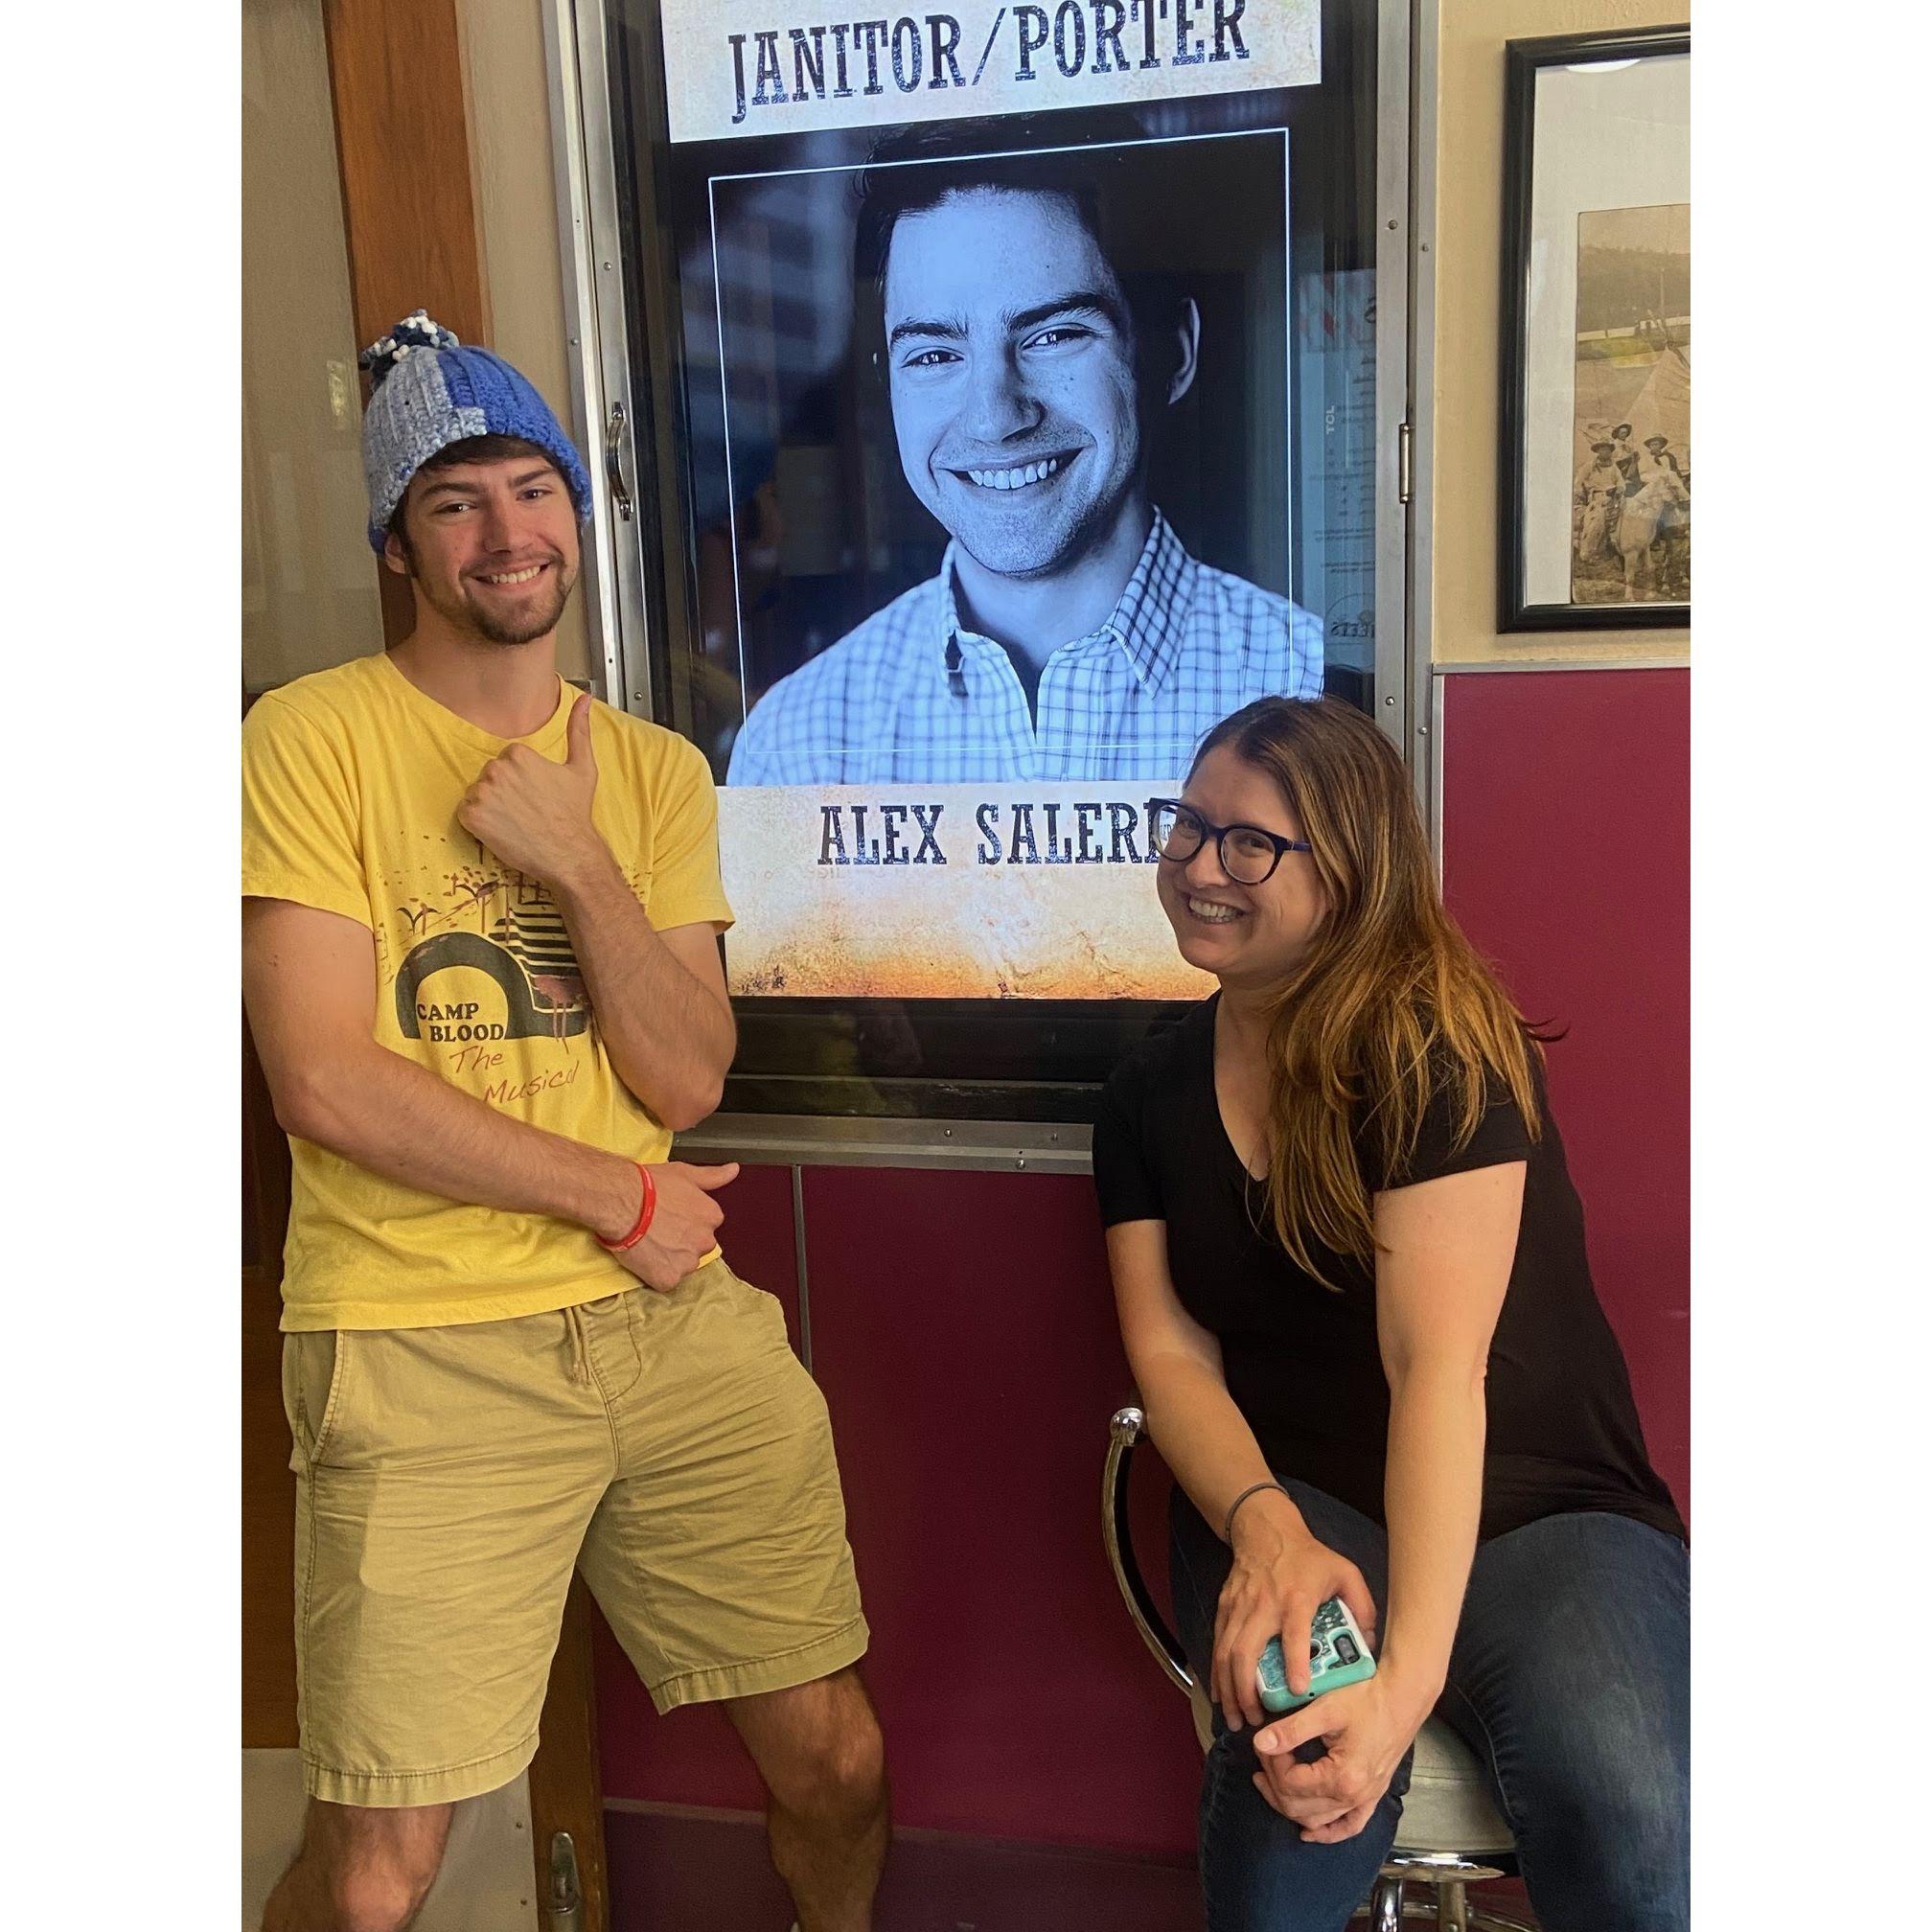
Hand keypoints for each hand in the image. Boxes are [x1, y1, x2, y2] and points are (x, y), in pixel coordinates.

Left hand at [456, 693, 603, 885]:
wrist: (569, 853)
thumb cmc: (575, 814)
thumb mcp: (582, 767)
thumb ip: (579, 729)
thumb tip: (584, 699)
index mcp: (517, 754)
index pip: (505, 762)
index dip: (519, 782)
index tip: (534, 796)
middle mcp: (496, 770)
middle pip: (489, 777)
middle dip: (502, 792)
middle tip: (526, 811)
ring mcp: (482, 793)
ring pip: (476, 794)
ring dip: (490, 808)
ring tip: (515, 821)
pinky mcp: (471, 816)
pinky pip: (465, 814)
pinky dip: (479, 824)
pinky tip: (502, 830)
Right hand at [606, 1161, 738, 1291]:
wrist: (621, 1203)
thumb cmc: (649, 1186)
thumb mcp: (685, 1174)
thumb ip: (713, 1176)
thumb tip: (733, 1170)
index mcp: (711, 1216)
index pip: (706, 1225)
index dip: (685, 1222)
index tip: (670, 1217)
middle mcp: (705, 1241)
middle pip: (696, 1246)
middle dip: (681, 1242)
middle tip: (658, 1230)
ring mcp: (687, 1262)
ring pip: (682, 1265)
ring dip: (669, 1259)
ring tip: (649, 1243)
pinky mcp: (668, 1278)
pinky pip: (666, 1280)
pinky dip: (655, 1273)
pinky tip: (644, 1257)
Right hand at [1211, 1493, 1378, 1730]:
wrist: (1265, 1529)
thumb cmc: (1308, 1556)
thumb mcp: (1344, 1572)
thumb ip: (1362, 1607)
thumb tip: (1371, 1645)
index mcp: (1297, 1598)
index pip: (1294, 1632)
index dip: (1295, 1661)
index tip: (1297, 1688)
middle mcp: (1264, 1605)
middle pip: (1247, 1651)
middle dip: (1249, 1690)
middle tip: (1259, 1722)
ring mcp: (1240, 1607)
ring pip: (1227, 1652)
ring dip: (1230, 1689)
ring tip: (1239, 1719)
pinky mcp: (1225, 1608)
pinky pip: (1218, 1644)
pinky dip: (1217, 1673)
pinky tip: (1224, 1696)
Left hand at [1250, 1675, 1422, 1841]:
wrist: (1401, 1698)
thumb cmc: (1366, 1699)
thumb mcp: (1325, 1710)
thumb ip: (1291, 1729)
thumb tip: (1260, 1743)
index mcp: (1342, 1778)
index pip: (1290, 1784)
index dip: (1271, 1763)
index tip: (1264, 1741)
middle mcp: (1354, 1797)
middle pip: (1298, 1808)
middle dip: (1273, 1782)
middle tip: (1264, 1756)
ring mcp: (1365, 1800)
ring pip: (1316, 1820)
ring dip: (1289, 1805)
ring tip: (1269, 1780)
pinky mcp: (1372, 1797)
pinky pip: (1348, 1827)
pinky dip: (1327, 1833)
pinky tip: (1309, 1833)